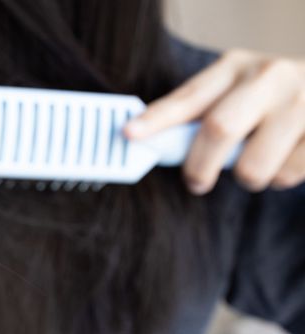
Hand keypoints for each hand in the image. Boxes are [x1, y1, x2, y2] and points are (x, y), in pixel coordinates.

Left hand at [126, 49, 304, 193]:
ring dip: (249, 177)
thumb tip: (153, 146)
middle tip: (196, 181)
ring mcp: (300, 101)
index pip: (187, 97)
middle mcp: (268, 77)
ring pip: (253, 165)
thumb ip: (200, 116)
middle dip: (199, 166)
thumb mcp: (235, 94)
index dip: (157, 119)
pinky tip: (287, 157)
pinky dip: (281, 177)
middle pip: (218, 129)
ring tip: (257, 162)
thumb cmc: (269, 101)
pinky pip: (288, 174)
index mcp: (235, 67)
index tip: (129, 134)